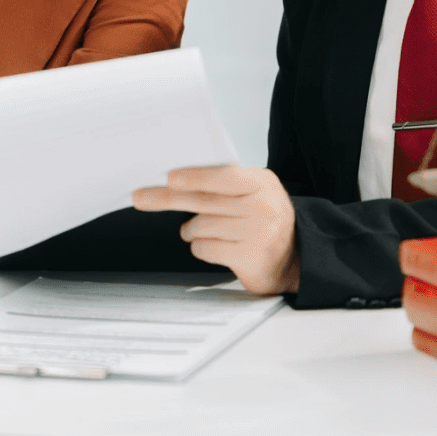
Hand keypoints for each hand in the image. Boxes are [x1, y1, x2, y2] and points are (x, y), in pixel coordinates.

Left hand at [132, 165, 298, 294]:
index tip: (169, 178)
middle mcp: (262, 206)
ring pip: (200, 226)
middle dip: (166, 198)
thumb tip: (176, 178)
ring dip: (191, 229)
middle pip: (203, 200)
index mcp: (261, 183)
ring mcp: (257, 233)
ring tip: (204, 229)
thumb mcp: (254, 192)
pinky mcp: (249, 257)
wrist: (295, 258)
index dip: (194, 177)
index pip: (223, 176)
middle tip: (141, 197)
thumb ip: (225, 183)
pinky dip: (201, 247)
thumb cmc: (263, 220)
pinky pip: (205, 248)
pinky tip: (214, 246)